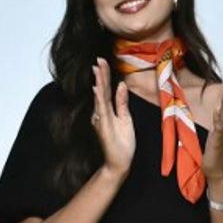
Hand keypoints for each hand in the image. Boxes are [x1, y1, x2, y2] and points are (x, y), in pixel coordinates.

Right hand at [92, 59, 134, 177]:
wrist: (119, 162)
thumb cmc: (122, 142)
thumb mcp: (126, 118)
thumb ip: (122, 102)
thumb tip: (121, 85)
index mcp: (107, 111)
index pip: (106, 89)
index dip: (105, 75)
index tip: (103, 61)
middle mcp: (101, 113)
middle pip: (102, 90)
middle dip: (101, 74)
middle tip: (99, 59)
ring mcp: (102, 120)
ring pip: (101, 97)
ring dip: (99, 82)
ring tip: (97, 68)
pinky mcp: (105, 127)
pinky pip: (103, 110)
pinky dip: (100, 99)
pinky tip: (98, 89)